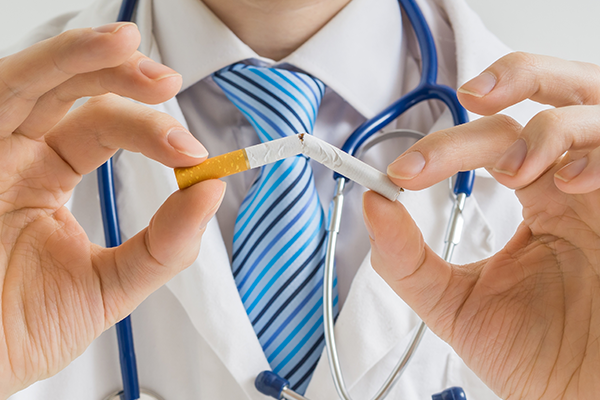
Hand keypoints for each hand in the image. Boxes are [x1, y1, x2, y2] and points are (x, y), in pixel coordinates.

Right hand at [0, 23, 223, 397]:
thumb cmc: (21, 331)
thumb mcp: (110, 285)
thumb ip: (164, 244)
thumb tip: (212, 190)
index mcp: (46, 179)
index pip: (103, 130)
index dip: (151, 131)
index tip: (193, 152)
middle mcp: (16, 157)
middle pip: (71, 94)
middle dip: (121, 78)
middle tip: (166, 81)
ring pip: (32, 83)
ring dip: (82, 57)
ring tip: (128, 46)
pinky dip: (39, 70)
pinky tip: (78, 58)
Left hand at [363, 53, 599, 399]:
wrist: (579, 399)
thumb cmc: (535, 353)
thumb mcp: (455, 304)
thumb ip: (408, 258)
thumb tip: (373, 202)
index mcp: (537, 193)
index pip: (492, 140)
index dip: (445, 145)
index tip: (402, 174)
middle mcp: (576, 181)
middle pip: (554, 94)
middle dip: (514, 78)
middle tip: (470, 99)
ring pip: (597, 109)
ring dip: (547, 128)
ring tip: (510, 171)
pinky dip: (594, 156)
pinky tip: (563, 186)